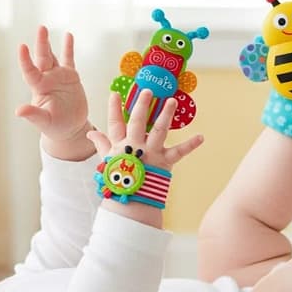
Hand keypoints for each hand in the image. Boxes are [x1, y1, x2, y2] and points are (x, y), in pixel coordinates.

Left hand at [16, 26, 89, 144]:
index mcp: (39, 88)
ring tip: (44, 29)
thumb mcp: (44, 121)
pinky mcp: (70, 77)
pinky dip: (68, 47)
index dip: (25, 59)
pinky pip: (69, 59)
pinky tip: (68, 35)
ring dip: (48, 43)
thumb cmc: (55, 126)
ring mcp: (58, 76)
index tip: (22, 47)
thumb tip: (19, 111)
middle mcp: (47, 79)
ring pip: (52, 56)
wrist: (71, 127)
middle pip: (42, 58)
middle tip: (41, 29)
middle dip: (41, 43)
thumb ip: (33, 114)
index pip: (30, 71)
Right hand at [87, 90, 202, 172]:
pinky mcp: (164, 162)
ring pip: (159, 130)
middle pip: (138, 122)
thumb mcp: (107, 160)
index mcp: (121, 145)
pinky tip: (201, 137)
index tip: (114, 93)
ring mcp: (151, 153)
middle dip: (142, 105)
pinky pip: (179, 152)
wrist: (132, 201)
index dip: (114, 108)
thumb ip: (101, 144)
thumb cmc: (119, 179)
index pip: (115, 124)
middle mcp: (136, 146)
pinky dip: (191, 145)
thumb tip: (90, 132)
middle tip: (147, 90)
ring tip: (172, 101)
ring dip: (166, 115)